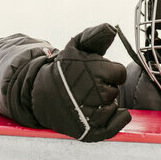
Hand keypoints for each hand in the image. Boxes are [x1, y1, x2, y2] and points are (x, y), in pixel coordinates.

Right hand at [32, 24, 130, 141]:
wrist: (41, 95)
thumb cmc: (64, 70)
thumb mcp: (76, 47)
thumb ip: (95, 35)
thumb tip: (111, 27)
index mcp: (93, 71)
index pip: (119, 73)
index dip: (109, 72)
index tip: (95, 72)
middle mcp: (93, 94)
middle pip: (116, 90)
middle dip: (105, 87)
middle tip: (87, 86)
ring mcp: (91, 115)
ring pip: (114, 107)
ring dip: (105, 103)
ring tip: (86, 99)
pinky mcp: (90, 132)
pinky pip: (116, 125)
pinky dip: (117, 119)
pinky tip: (103, 111)